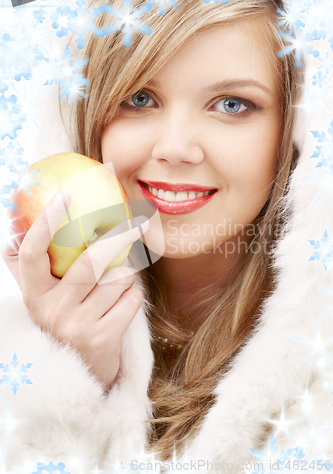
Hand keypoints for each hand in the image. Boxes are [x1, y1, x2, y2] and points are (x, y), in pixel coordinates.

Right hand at [1, 190, 148, 389]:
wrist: (78, 378)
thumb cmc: (64, 325)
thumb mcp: (42, 299)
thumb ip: (28, 269)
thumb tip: (13, 231)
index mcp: (34, 294)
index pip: (31, 253)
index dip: (45, 223)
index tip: (63, 195)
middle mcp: (51, 310)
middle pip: (90, 262)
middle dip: (118, 238)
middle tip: (136, 223)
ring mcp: (77, 327)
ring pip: (118, 279)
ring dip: (127, 274)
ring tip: (118, 284)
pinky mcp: (103, 340)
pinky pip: (132, 300)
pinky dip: (134, 296)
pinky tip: (122, 307)